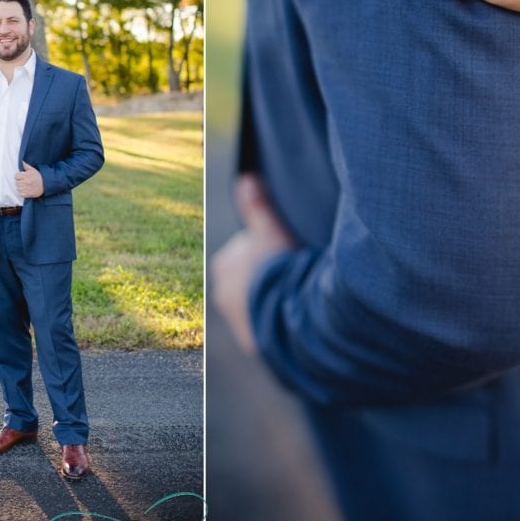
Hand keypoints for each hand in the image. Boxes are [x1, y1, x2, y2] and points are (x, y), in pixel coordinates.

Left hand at [15, 161, 43, 197]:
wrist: (46, 184)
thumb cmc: (39, 177)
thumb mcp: (33, 170)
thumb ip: (26, 166)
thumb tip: (22, 162)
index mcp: (27, 176)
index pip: (16, 176)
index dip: (18, 176)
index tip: (21, 177)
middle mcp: (26, 182)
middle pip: (16, 182)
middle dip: (19, 181)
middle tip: (23, 181)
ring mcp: (27, 189)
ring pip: (18, 188)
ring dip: (20, 187)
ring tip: (24, 185)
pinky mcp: (28, 194)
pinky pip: (20, 194)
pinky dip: (21, 192)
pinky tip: (25, 190)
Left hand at [209, 174, 295, 355]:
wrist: (289, 315)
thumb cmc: (279, 268)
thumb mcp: (270, 230)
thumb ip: (257, 205)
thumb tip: (245, 178)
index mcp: (224, 266)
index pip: (247, 252)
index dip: (270, 250)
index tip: (288, 254)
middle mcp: (223, 294)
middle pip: (251, 279)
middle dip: (269, 277)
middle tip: (294, 275)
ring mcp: (236, 320)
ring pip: (258, 304)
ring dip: (273, 300)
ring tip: (296, 297)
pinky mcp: (253, 342)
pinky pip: (267, 328)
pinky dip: (279, 322)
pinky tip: (295, 318)